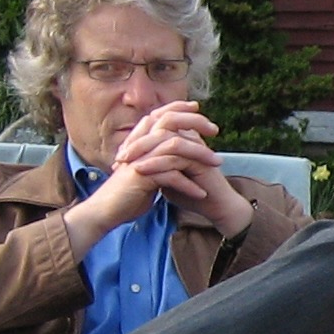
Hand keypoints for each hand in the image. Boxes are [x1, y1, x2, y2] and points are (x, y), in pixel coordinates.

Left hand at [120, 103, 254, 234]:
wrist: (214, 206)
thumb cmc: (191, 193)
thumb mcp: (167, 176)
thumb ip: (154, 165)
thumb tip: (133, 161)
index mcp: (183, 136)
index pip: (155, 127)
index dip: (135, 139)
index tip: (120, 154)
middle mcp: (189, 136)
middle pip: (158, 126)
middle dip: (135, 141)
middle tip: (119, 156)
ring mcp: (195, 145)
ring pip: (164, 138)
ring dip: (141, 149)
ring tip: (125, 162)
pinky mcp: (199, 158)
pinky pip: (173, 155)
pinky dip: (155, 162)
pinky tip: (140, 170)